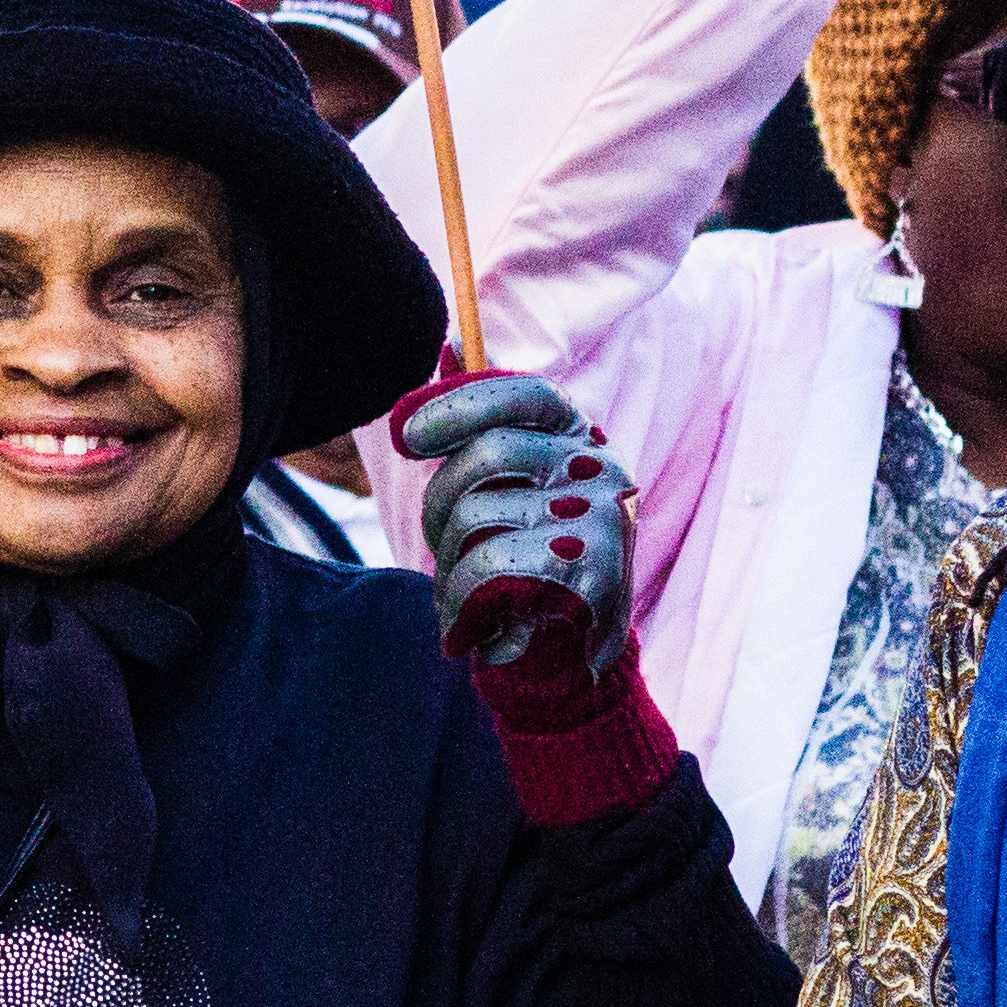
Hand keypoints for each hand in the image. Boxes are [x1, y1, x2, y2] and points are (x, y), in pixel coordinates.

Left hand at [396, 368, 628, 675]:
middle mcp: (600, 469)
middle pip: (486, 455)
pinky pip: (485, 570)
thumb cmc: (527, 560)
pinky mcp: (588, 576)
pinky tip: (473, 624)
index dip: (459, 403)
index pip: (525, 393)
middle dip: (440, 502)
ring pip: (474, 518)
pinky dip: (459, 602)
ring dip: (447, 567)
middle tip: (440, 541)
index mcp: (581, 438)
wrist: (570, 659)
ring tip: (464, 594)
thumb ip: (485, 429)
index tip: (406, 434)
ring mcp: (600, 521)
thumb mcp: (514, 489)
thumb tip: (448, 348)